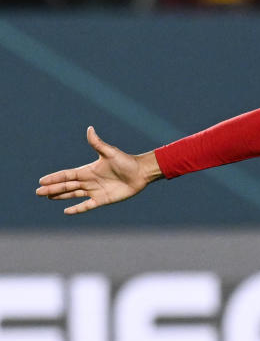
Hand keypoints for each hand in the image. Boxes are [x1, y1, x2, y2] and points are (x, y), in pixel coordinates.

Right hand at [36, 126, 161, 214]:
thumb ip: (97, 143)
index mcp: (88, 170)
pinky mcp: (103, 200)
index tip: (41, 181)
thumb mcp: (110, 152)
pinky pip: (87, 206)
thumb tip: (90, 129)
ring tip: (48, 197)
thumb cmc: (126, 161)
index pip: (67, 175)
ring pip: (73, 194)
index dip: (54, 177)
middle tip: (38, 192)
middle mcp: (89, 181)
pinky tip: (66, 211)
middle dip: (52, 188)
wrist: (141, 173)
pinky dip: (77, 208)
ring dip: (60, 196)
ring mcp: (95, 191)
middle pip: (67, 185)